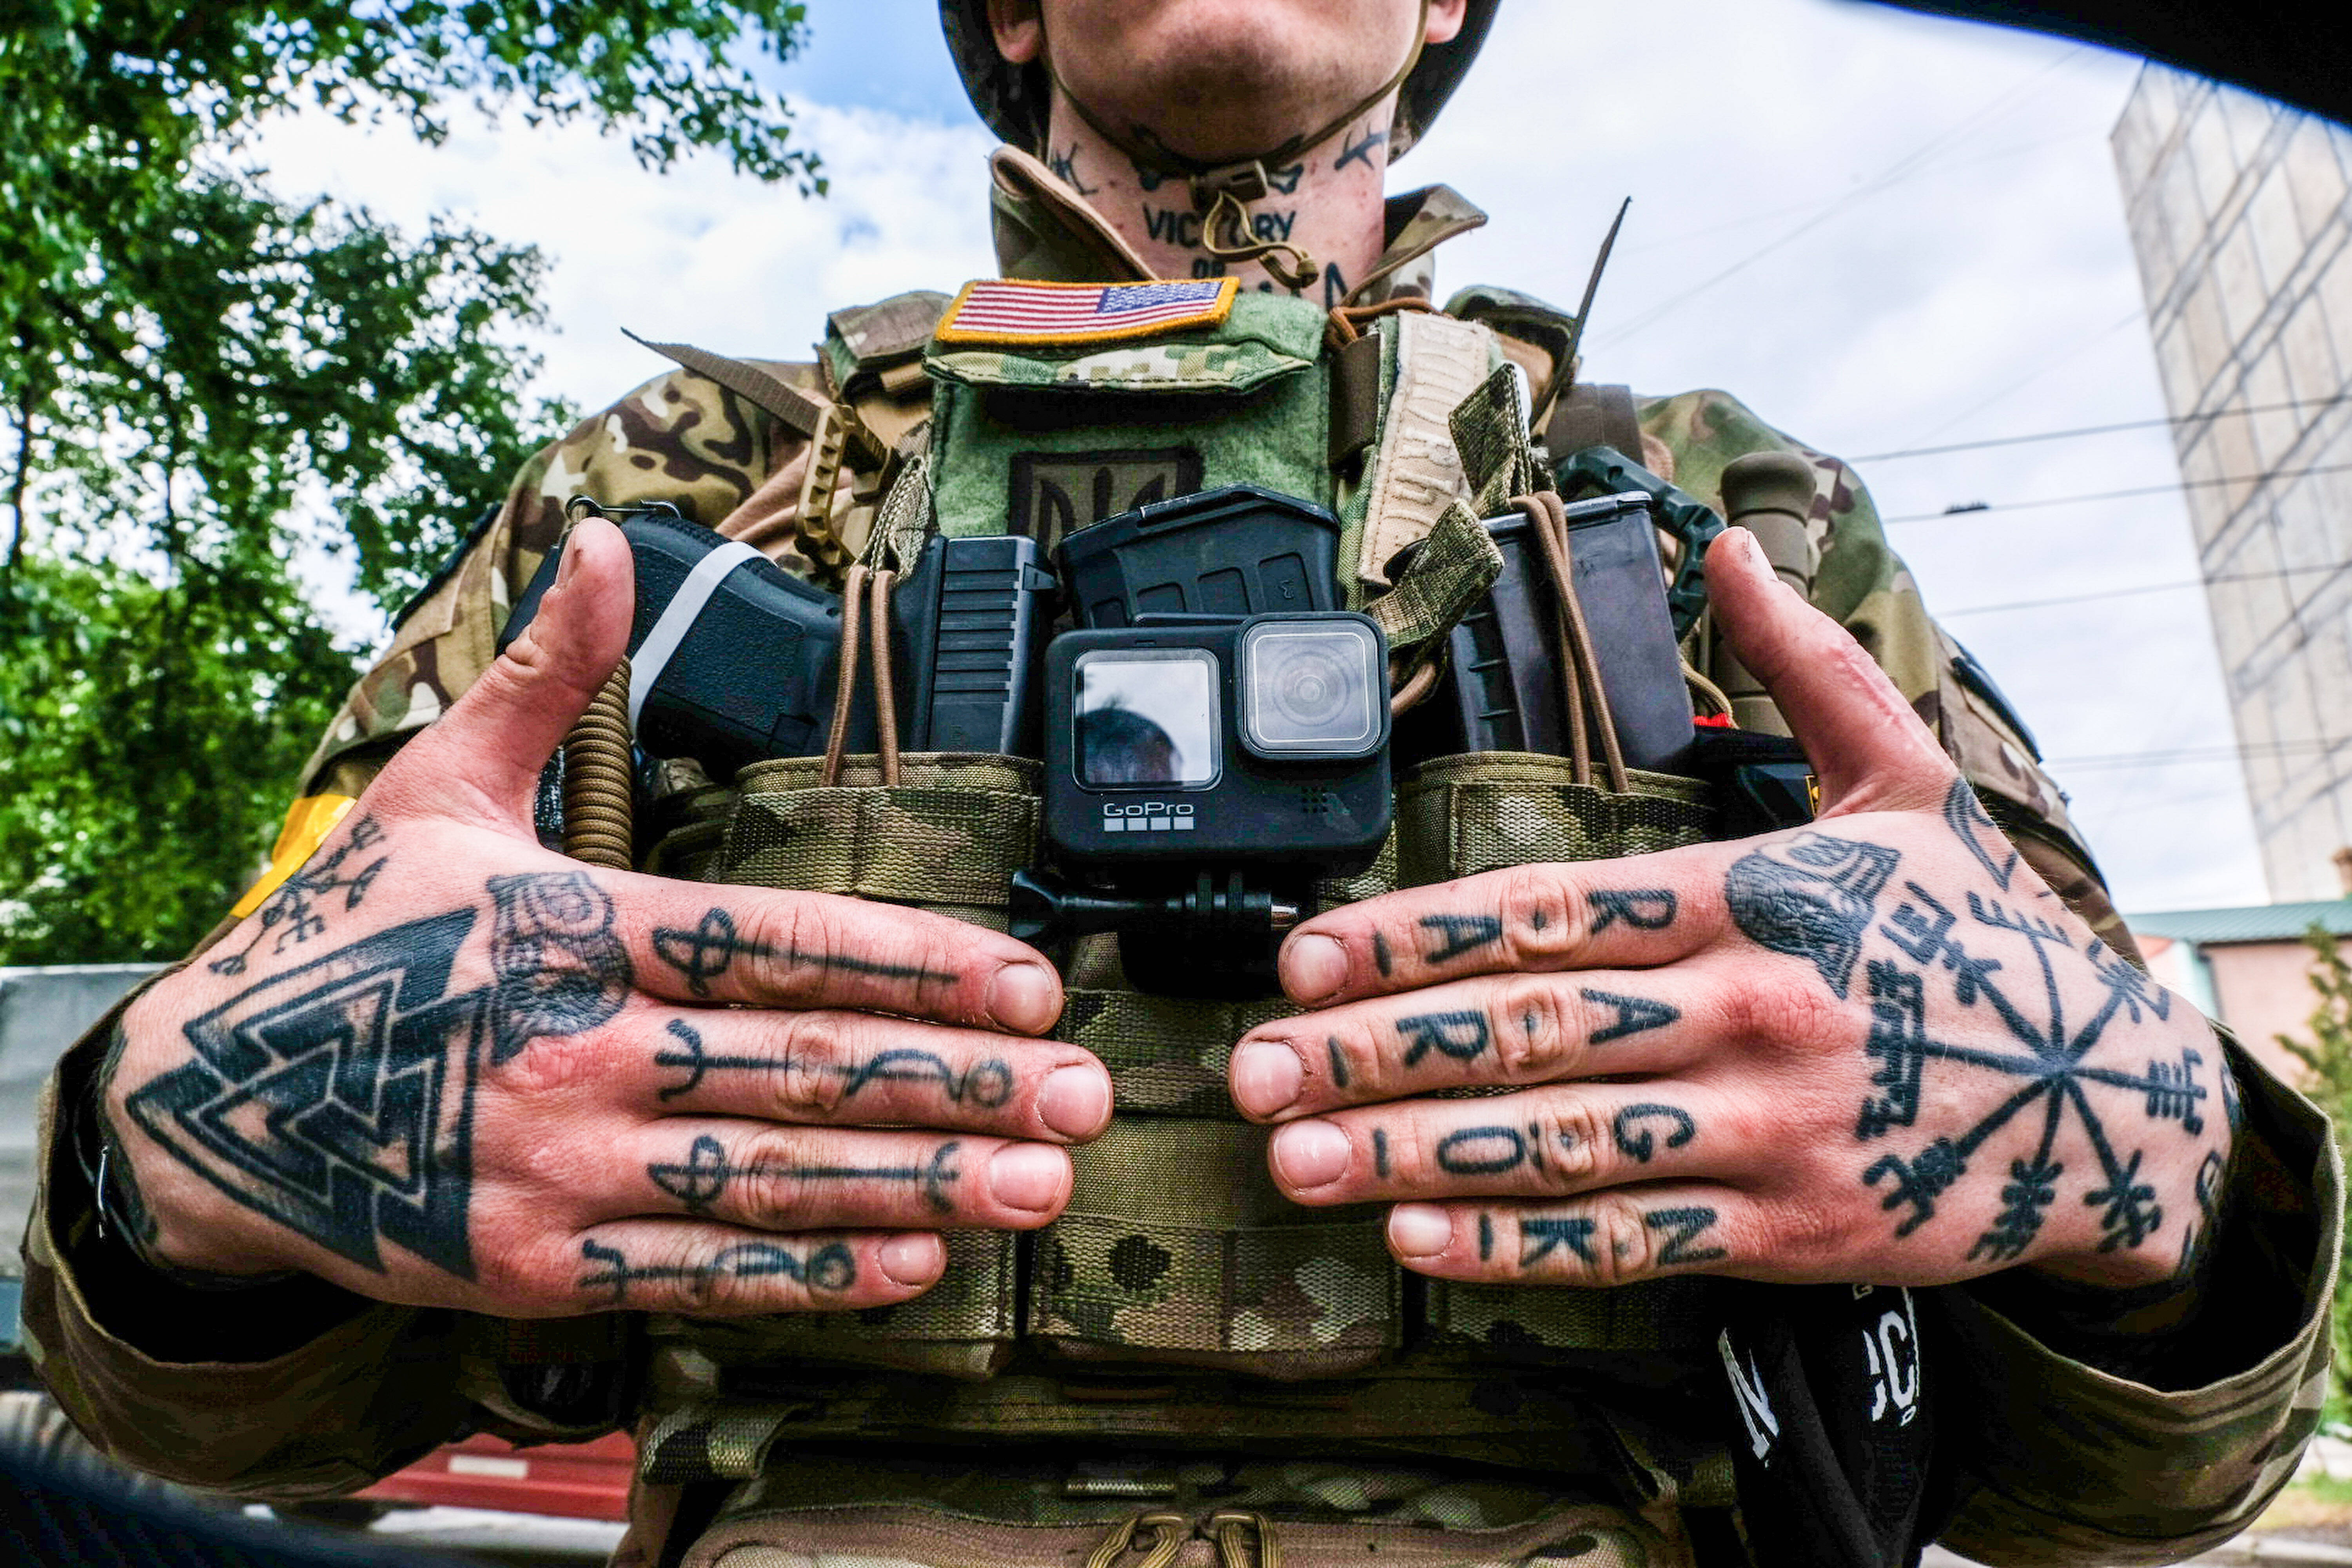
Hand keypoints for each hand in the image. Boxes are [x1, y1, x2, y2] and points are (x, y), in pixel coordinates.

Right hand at [107, 519, 1107, 1316]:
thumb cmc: (345, 939)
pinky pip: (702, 1274)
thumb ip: (547, 676)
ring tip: (1040, 1181)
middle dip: (959, 1081)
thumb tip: (602, 536)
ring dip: (922, 1180)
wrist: (202, 1108)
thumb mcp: (436, 788)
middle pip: (802, 1065)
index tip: (1029, 982)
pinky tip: (919, 1260)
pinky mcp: (536, 1265)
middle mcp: (577, 1050)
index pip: (777, 941)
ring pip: (774, 1177)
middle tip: (1085, 1094)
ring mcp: (558, 1169)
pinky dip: (815, 1271)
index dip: (916, 963)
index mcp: (570, 927)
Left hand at [1227, 529, 2229, 1294]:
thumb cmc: (1981, 935)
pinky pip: (1626, 1240)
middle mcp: (1750, 1011)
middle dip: (1373, 1053)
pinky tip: (1413, 1236)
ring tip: (1293, 1161)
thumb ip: (1809, 666)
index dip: (1412, 937)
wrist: (2117, 1105)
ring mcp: (1770, 1129)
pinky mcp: (1791, 1229)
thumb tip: (1735, 544)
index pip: (1547, 911)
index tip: (1303, 958)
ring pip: (1557, 1142)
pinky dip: (1513, 1242)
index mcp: (1754, 899)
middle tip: (1252, 1073)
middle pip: (1528, 1030)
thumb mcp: (1911, 781)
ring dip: (1410, 1154)